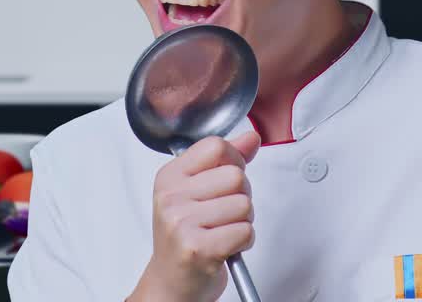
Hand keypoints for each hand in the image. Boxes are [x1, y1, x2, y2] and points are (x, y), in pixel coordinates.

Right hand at [129, 131, 260, 301]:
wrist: (172, 284)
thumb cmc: (186, 237)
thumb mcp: (197, 191)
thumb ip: (225, 161)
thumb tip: (252, 137)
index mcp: (170, 177)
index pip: (216, 146)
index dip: (234, 161)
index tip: (226, 179)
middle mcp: (171, 198)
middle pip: (236, 176)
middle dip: (241, 196)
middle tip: (224, 213)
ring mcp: (182, 223)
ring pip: (244, 204)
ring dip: (243, 221)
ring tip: (223, 231)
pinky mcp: (197, 248)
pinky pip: (244, 231)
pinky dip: (244, 241)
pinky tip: (226, 246)